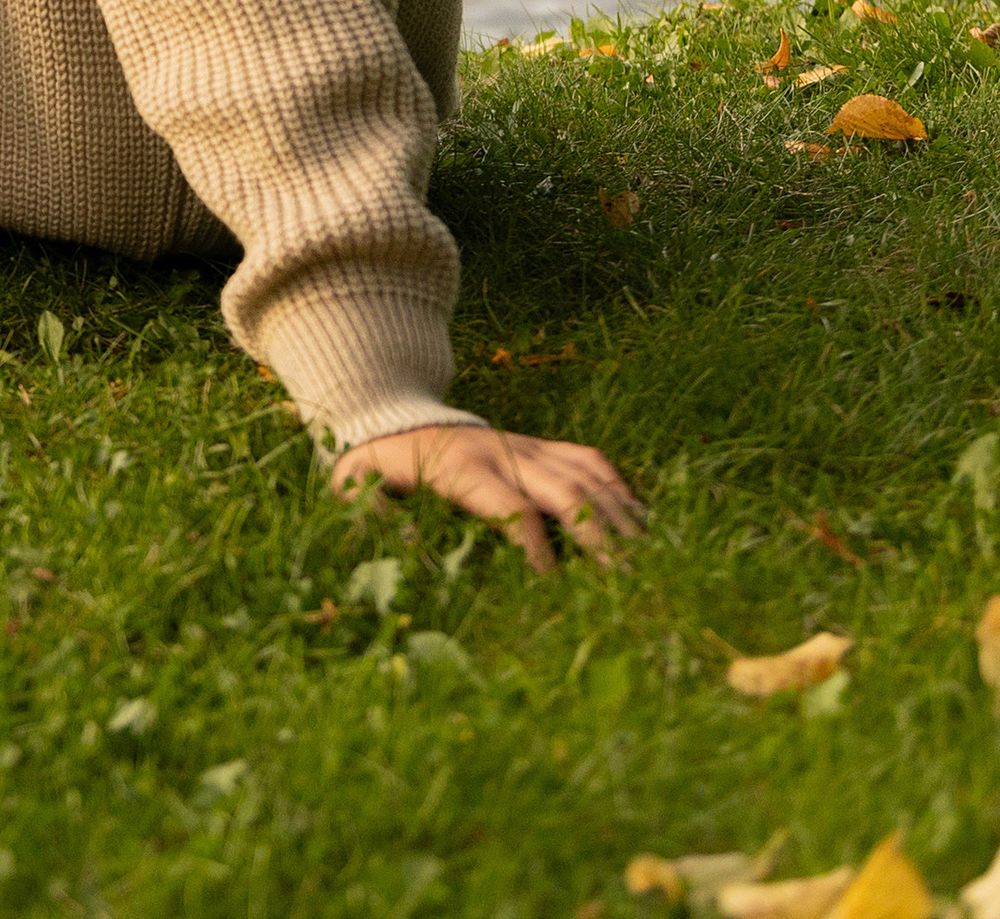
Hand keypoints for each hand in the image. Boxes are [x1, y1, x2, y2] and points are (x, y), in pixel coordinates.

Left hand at [329, 425, 641, 572]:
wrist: (391, 414)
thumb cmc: (375, 464)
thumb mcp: (354, 484)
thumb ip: (370, 513)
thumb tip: (406, 548)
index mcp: (458, 467)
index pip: (510, 507)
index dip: (536, 548)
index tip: (555, 590)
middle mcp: (501, 451)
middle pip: (564, 489)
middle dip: (599, 537)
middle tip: (628, 585)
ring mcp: (525, 444)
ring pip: (586, 473)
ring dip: (619, 516)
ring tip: (651, 564)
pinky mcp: (539, 444)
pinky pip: (589, 461)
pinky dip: (619, 491)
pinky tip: (642, 527)